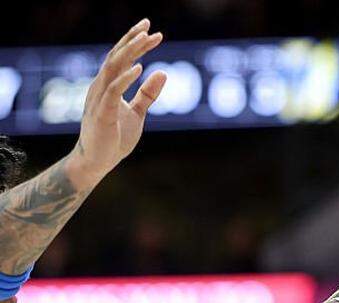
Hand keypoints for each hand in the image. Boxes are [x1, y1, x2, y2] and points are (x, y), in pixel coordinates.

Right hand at [67, 19, 166, 189]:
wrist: (97, 161)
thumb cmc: (114, 137)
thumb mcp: (137, 112)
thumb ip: (148, 94)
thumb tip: (163, 72)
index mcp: (108, 85)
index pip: (121, 58)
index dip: (136, 43)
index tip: (153, 32)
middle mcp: (100, 86)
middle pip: (116, 56)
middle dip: (132, 40)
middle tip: (148, 26)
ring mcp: (99, 98)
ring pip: (113, 68)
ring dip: (130, 52)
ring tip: (146, 39)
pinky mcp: (102, 112)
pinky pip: (113, 90)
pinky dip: (126, 78)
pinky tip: (140, 68)